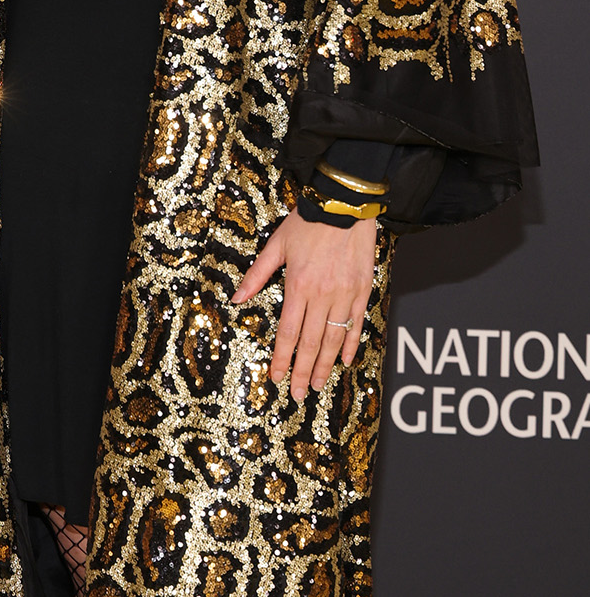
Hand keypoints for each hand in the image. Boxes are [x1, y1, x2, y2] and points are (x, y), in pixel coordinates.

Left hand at [232, 208, 376, 400]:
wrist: (343, 205)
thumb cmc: (306, 223)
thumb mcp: (276, 245)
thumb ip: (256, 275)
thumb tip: (236, 299)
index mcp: (298, 286)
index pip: (288, 332)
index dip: (282, 359)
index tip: (277, 378)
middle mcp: (322, 295)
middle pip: (311, 343)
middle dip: (304, 372)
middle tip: (299, 395)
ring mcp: (345, 295)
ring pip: (334, 339)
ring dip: (326, 365)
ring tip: (319, 385)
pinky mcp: (362, 291)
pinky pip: (356, 325)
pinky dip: (350, 345)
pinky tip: (345, 361)